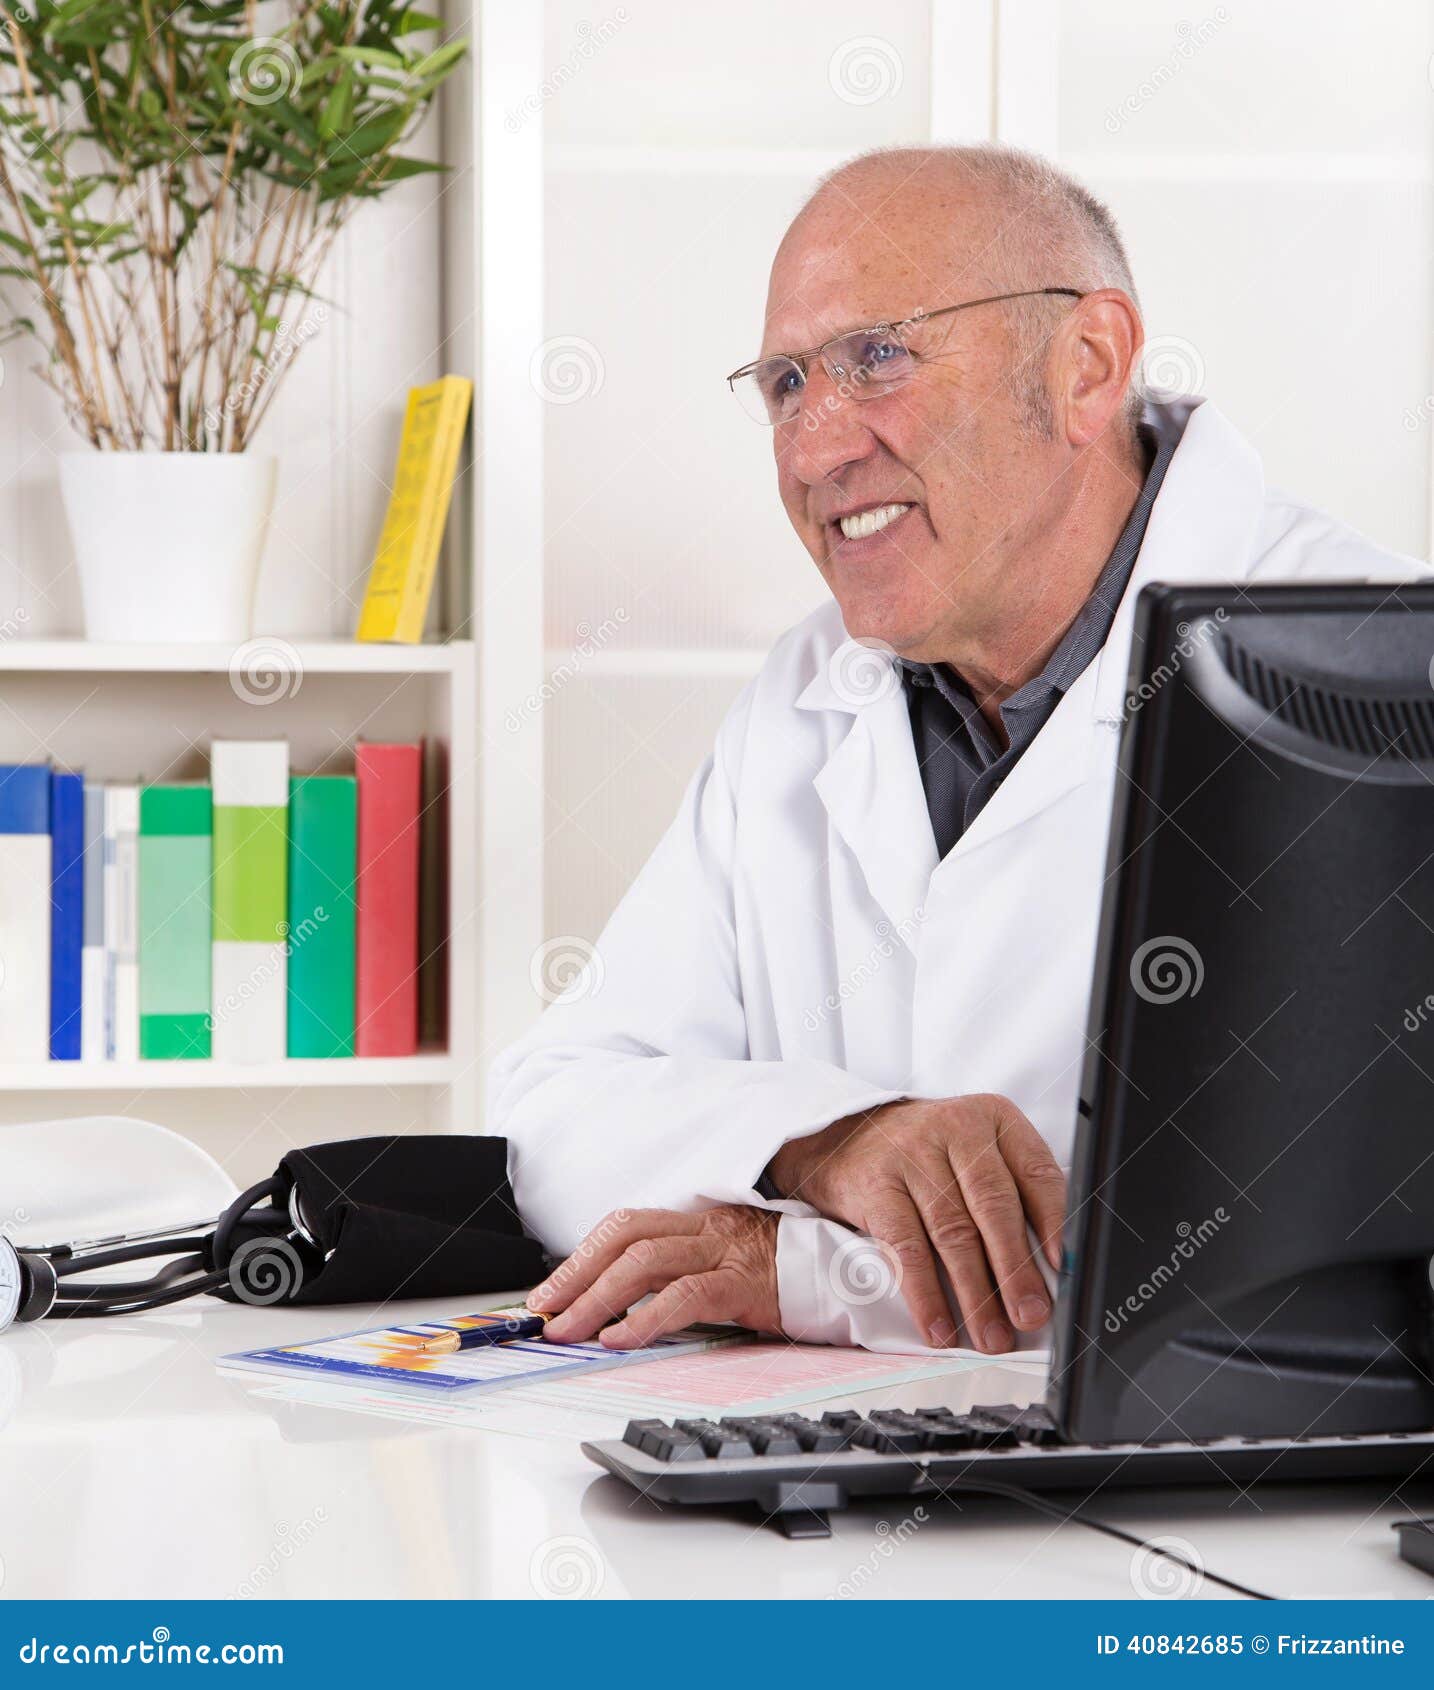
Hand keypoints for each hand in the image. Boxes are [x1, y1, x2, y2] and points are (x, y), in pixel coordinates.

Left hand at [528, 1205, 781, 1348]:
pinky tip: (620, 1339)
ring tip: (569, 1331)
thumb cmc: (792, 1277)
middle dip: (576, 1274)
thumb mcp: (731, 1267)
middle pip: (625, 1237)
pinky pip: (686, 1295)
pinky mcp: (747, 1282)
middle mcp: (709, 1227)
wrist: (854, 1276)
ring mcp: (727, 1251)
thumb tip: (627, 1307)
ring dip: (596, 1297)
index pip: (627, 1226)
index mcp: (701, 1221)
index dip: (583, 1256)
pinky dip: (646, 1317)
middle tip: (543, 1314)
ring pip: (645, 1260)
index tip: (550, 1292)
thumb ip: (687, 1273)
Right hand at [767, 1094, 1064, 1352]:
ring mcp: (912, 1155)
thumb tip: (1055, 1272)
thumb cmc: (935, 1156)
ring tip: (992, 1336)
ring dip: (976, 1294)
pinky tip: (940, 1327)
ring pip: (953, 1233)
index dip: (1055, 1224)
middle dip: (1016, 1270)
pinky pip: (906, 1249)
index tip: (1066, 1268)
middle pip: (994, 1207)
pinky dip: (925, 1295)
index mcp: (995, 1119)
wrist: (851, 1136)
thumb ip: (1017, 1195)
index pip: (1036, 1173)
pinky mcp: (877, 1186)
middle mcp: (956, 1130)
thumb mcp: (980, 1153)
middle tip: (1030, 1316)